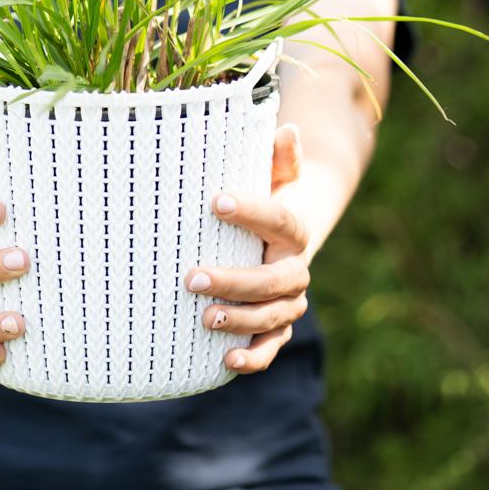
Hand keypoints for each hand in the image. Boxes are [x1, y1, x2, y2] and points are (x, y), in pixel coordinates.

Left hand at [184, 123, 309, 374]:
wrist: (278, 243)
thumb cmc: (261, 204)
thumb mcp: (270, 179)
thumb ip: (275, 159)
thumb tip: (286, 129)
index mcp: (293, 228)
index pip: (278, 219)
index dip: (251, 210)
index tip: (216, 201)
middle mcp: (296, 269)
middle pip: (273, 280)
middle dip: (235, 280)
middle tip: (192, 277)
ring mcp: (288, 303)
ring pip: (272, 316)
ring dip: (240, 319)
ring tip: (204, 316)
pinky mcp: (277, 330)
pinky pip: (271, 348)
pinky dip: (253, 358)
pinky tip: (226, 360)